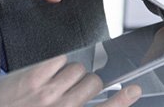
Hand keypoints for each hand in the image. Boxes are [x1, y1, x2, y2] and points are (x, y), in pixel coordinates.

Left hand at [0, 54, 140, 106]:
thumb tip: (92, 103)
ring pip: (77, 69)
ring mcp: (44, 93)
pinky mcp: (30, 79)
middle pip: (93, 83)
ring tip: (63, 83)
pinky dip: (59, 65)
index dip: (123, 99)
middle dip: (91, 85)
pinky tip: (52, 74)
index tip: (133, 90)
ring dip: (74, 75)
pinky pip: (58, 61)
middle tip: (83, 89)